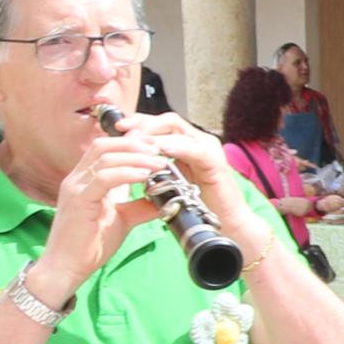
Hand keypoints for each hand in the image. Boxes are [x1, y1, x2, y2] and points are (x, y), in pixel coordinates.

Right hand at [32, 126, 177, 293]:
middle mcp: (76, 179)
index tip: (155, 150)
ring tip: (159, 163)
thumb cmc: (90, 245)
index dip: (130, 144)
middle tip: (160, 151)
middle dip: (134, 145)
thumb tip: (164, 200)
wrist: (67, 267)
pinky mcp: (78, 200)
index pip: (104, 149)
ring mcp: (75, 187)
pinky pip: (104, 178)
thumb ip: (140, 206)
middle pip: (104, 146)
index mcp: (84, 180)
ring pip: (105, 158)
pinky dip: (127, 173)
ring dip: (136, 157)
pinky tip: (145, 176)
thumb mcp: (122, 220)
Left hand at [116, 111, 241, 220]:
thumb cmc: (198, 205)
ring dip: (152, 134)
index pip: (161, 123)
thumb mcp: (171, 180)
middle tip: (123, 132)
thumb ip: (157, 166)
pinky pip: (191, 148)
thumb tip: (131, 159)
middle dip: (142, 124)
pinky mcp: (215, 161)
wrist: (226, 223)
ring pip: (176, 128)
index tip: (117, 127)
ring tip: (133, 141)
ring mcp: (208, 148)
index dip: (139, 121)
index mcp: (189, 143)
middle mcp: (199, 140)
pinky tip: (157, 152)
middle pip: (167, 120)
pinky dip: (173, 147)